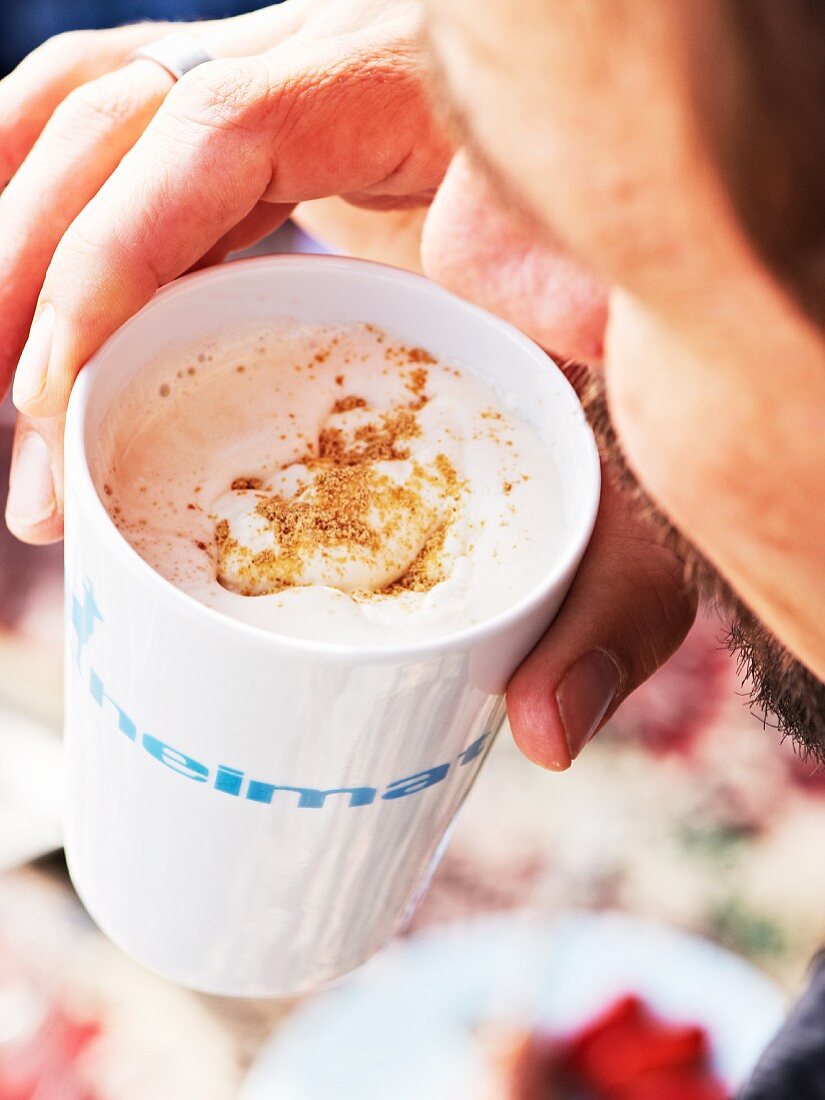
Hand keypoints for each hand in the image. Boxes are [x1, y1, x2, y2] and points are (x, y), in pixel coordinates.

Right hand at [1, 2, 696, 769]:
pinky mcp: (282, 146)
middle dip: (30, 278)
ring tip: (14, 413)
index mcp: (423, 116)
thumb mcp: (650, 471)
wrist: (677, 263)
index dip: (116, 252)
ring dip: (21, 244)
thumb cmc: (662, 355)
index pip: (225, 125)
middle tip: (30, 462)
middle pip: (123, 118)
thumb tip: (545, 729)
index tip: (57, 398)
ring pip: (104, 115)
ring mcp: (304, 104)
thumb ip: (616, 592)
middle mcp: (344, 84)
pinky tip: (37, 331)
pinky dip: (63, 224)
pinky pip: (135, 146)